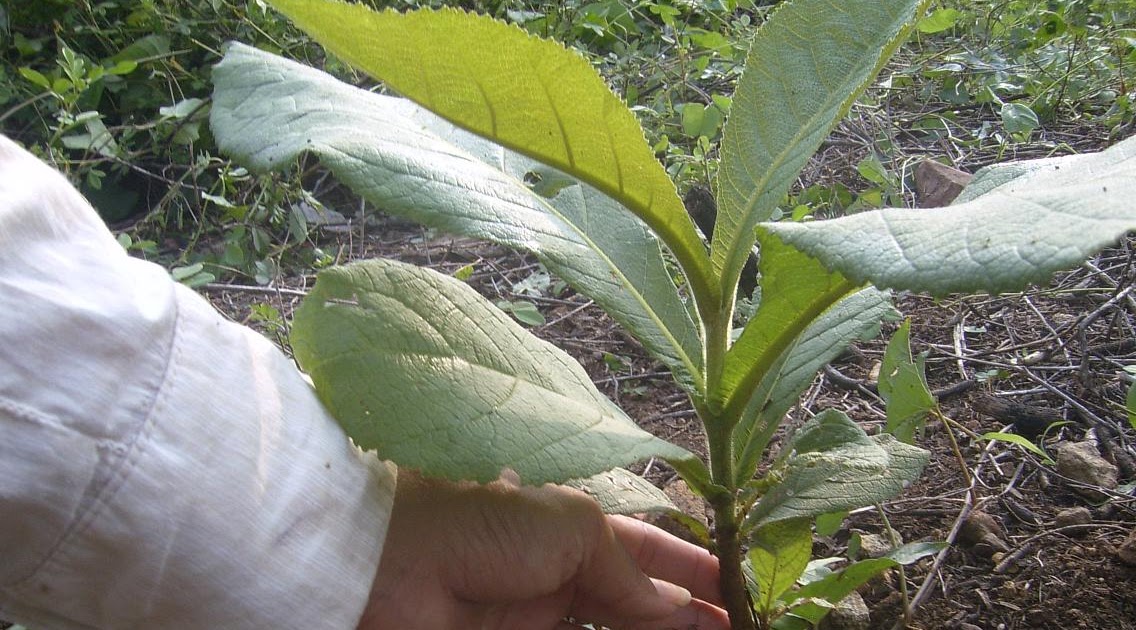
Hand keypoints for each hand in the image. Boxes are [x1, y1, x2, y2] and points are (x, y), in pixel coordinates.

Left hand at [359, 471, 729, 629]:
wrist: (394, 561)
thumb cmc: (484, 519)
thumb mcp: (571, 524)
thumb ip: (626, 567)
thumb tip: (668, 607)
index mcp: (569, 525)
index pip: (643, 550)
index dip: (687, 570)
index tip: (729, 591)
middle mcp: (557, 571)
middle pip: (633, 601)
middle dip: (682, 617)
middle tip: (730, 629)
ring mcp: (536, 616)